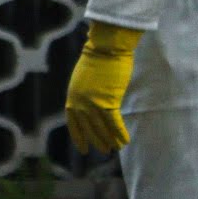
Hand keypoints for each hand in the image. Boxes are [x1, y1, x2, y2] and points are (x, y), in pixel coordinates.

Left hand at [65, 21, 142, 153]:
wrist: (105, 47)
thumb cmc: (97, 58)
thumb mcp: (84, 78)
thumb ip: (85, 94)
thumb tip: (92, 105)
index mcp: (72, 96)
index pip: (73, 122)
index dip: (79, 137)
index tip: (83, 149)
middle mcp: (80, 103)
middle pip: (89, 128)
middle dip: (97, 140)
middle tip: (104, 150)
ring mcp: (93, 103)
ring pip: (102, 128)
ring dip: (109, 140)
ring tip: (116, 148)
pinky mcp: (108, 101)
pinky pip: (114, 123)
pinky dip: (120, 133)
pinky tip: (125, 141)